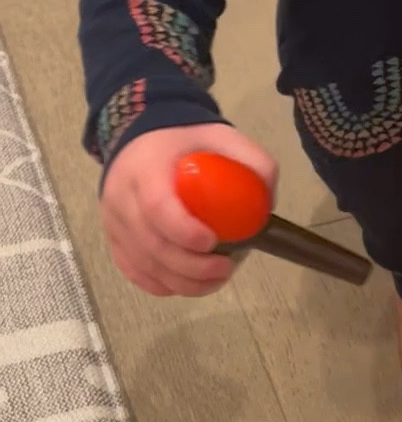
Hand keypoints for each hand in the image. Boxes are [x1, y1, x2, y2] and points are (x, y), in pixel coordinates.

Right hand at [101, 123, 277, 297]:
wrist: (141, 142)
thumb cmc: (184, 142)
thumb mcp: (220, 136)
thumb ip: (250, 160)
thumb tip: (268, 204)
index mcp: (145, 168)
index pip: (156, 206)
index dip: (183, 231)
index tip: (213, 242)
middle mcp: (121, 197)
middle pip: (151, 244)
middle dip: (191, 267)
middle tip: (226, 268)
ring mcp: (113, 222)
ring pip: (144, 265)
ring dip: (182, 282)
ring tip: (216, 279)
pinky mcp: (114, 240)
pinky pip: (135, 273)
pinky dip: (163, 285)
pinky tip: (189, 284)